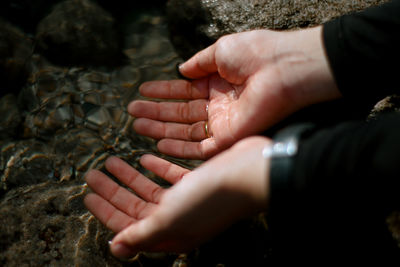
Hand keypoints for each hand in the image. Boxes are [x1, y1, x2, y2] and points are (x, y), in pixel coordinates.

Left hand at [84, 136, 270, 258]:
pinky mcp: (197, 181)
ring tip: (111, 161)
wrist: (248, 174)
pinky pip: (170, 176)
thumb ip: (142, 234)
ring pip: (150, 189)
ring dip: (130, 177)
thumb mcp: (170, 219)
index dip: (106, 211)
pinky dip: (156, 167)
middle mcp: (177, 219)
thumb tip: (116, 250)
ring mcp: (187, 200)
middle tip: (93, 174)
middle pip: (136, 205)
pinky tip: (143, 157)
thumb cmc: (209, 198)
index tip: (87, 196)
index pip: (127, 225)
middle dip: (113, 190)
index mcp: (169, 233)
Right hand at [128, 26, 339, 159]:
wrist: (282, 69)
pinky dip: (179, 148)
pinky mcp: (227, 139)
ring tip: (137, 125)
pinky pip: (199, 148)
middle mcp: (218, 106)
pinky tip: (159, 143)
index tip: (142, 91)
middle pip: (180, 112)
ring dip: (161, 129)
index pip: (183, 91)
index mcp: (217, 84)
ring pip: (185, 131)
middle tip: (132, 111)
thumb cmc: (255, 53)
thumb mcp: (221, 51)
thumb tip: (180, 69)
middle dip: (155, 112)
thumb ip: (199, 63)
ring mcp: (222, 123)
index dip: (162, 92)